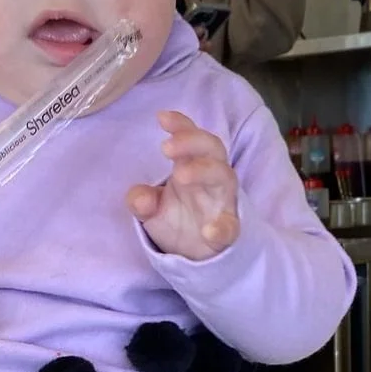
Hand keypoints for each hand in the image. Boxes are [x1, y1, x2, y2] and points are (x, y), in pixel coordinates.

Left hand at [128, 112, 239, 260]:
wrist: (193, 254)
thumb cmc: (177, 217)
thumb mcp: (151, 208)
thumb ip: (141, 200)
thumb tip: (139, 198)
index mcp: (191, 165)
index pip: (191, 138)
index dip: (181, 125)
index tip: (162, 118)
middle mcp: (211, 177)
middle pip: (212, 148)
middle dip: (191, 142)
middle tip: (165, 147)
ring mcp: (222, 201)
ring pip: (224, 177)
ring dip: (204, 171)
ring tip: (180, 175)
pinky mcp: (228, 229)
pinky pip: (231, 226)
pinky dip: (223, 228)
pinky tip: (209, 232)